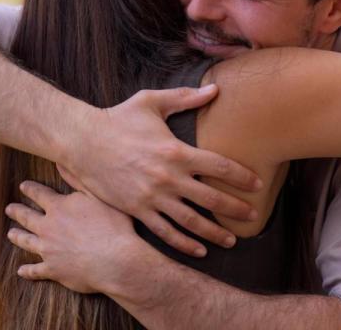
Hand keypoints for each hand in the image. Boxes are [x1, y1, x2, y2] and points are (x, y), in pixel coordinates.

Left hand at [6, 181, 139, 293]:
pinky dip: (27, 271)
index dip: (30, 189)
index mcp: (59, 208)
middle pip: (27, 217)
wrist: (115, 260)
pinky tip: (21, 271)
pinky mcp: (52, 270)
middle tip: (9, 209)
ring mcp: (48, 250)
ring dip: (17, 237)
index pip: (39, 194)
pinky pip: (35, 270)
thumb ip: (77, 180)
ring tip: (10, 233)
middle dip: (17, 211)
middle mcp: (48, 228)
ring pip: (26, 242)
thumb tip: (60, 163)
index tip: (23, 186)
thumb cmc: (113, 226)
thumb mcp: (98, 196)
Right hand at [62, 84, 261, 256]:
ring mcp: (152, 197)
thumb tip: (215, 89)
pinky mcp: (137, 210)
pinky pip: (165, 232)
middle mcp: (168, 178)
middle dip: (236, 208)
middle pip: (212, 198)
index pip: (220, 166)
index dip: (242, 176)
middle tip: (253, 214)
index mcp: (176, 151)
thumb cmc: (118, 118)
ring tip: (231, 239)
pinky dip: (184, 243)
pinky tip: (198, 250)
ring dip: (214, 232)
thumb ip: (185, 98)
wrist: (82, 141)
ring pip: (191, 221)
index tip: (258, 183)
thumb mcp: (152, 102)